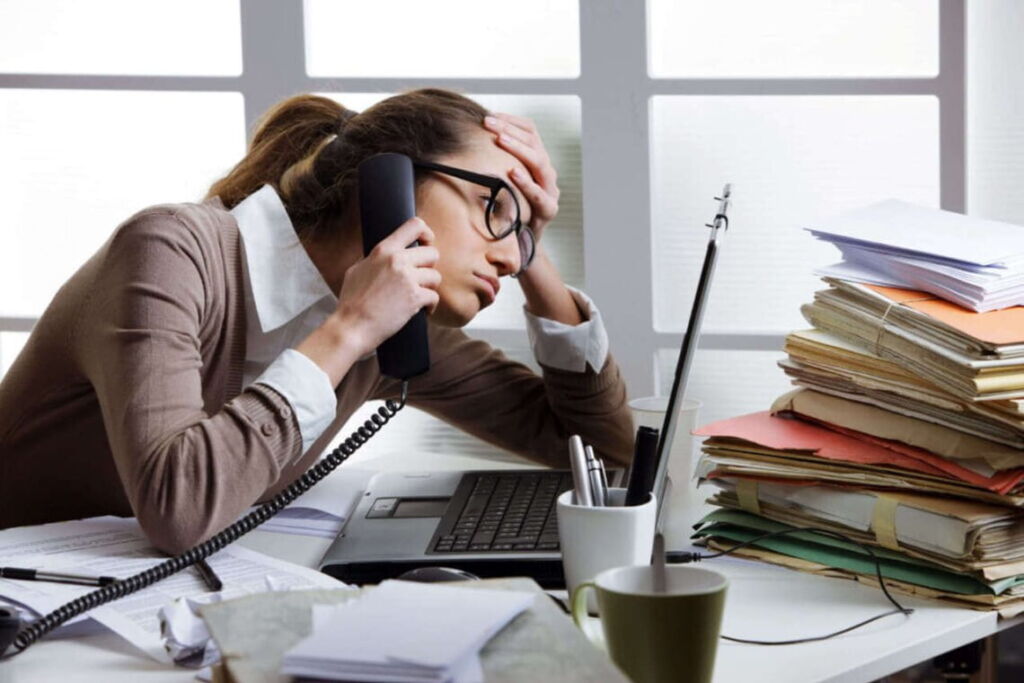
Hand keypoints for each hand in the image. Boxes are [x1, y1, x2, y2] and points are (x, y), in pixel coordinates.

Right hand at [334, 217, 440, 355]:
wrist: (352, 327)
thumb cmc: (351, 302)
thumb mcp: (357, 270)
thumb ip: (374, 259)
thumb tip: (385, 255)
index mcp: (383, 250)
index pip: (414, 225)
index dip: (426, 233)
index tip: (427, 243)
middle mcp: (397, 260)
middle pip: (432, 254)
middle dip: (429, 268)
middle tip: (421, 280)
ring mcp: (407, 279)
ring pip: (435, 277)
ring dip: (430, 288)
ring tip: (419, 297)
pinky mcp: (415, 298)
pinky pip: (434, 297)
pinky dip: (430, 306)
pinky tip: (421, 311)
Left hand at [484, 113, 559, 241]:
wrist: (520, 243)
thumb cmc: (509, 209)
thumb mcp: (501, 181)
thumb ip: (494, 162)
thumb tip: (467, 140)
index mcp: (537, 161)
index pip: (531, 131)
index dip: (511, 120)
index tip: (489, 115)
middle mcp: (546, 172)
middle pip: (534, 142)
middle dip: (510, 129)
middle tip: (488, 122)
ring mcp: (550, 191)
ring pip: (540, 162)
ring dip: (519, 148)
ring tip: (500, 139)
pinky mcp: (548, 210)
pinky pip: (539, 194)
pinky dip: (526, 182)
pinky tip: (512, 172)